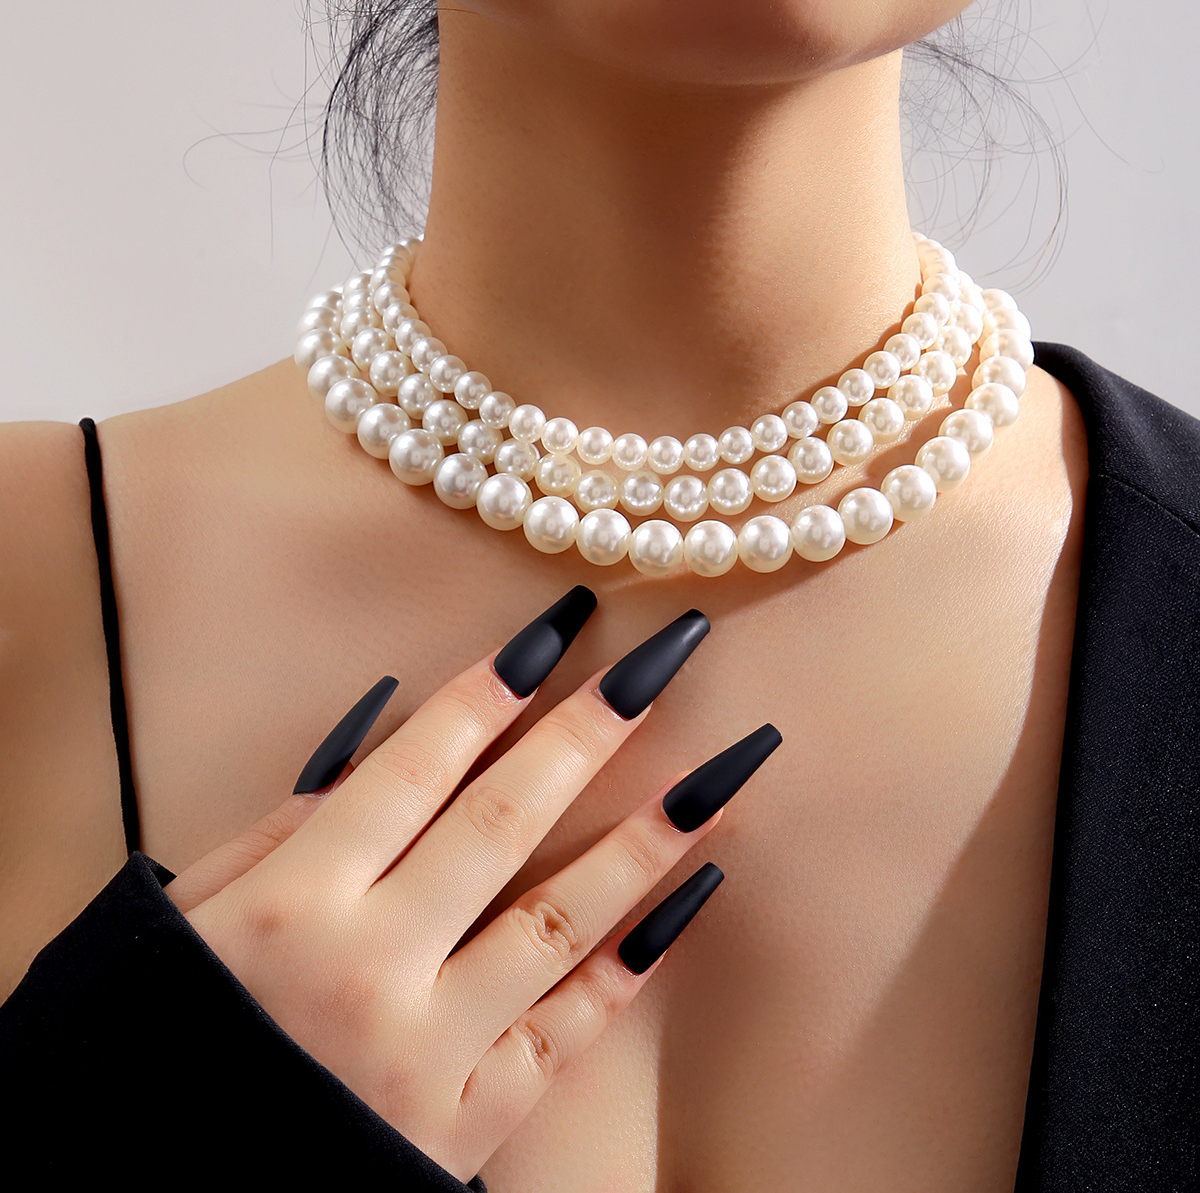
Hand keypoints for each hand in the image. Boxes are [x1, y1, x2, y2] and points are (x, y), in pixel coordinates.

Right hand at [167, 587, 779, 1182]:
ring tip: (715, 782)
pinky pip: (569, 1032)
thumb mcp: (185, 922)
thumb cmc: (165, 1044)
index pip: (415, 767)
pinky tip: (690, 900)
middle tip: (658, 665)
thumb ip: (282, 830)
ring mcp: (429, 1051)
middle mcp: (370, 966)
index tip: (557, 629)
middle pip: (501, 820)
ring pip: (559, 919)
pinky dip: (633, 964)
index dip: (489, 689)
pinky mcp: (468, 1125)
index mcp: (291, 904)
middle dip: (586, 730)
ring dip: (644, 841)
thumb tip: (379, 735)